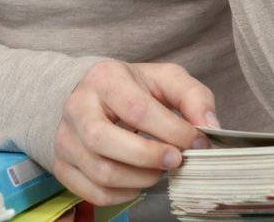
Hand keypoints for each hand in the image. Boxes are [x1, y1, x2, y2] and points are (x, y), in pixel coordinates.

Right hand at [53, 60, 216, 204]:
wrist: (96, 97)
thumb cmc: (135, 89)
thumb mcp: (167, 80)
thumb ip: (194, 97)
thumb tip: (210, 128)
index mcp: (103, 78)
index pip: (136, 109)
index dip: (171, 131)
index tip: (196, 142)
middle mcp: (76, 106)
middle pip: (104, 141)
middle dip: (149, 157)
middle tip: (176, 160)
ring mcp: (65, 138)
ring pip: (100, 172)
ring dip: (140, 179)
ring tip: (159, 170)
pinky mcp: (62, 165)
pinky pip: (94, 192)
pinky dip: (124, 195)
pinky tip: (138, 181)